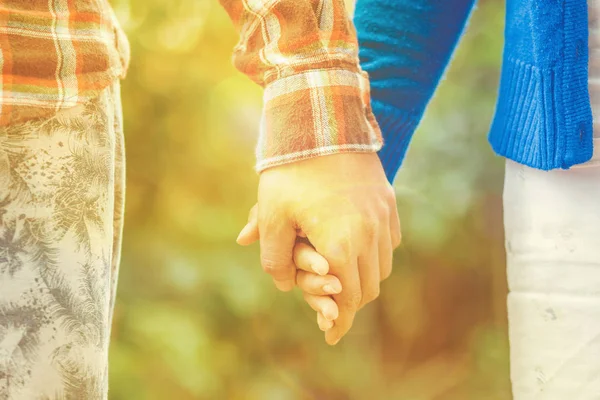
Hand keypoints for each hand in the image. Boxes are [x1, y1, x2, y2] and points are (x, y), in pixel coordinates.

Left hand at [238, 153, 400, 344]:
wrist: (322, 121)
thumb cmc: (291, 169)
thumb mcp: (271, 213)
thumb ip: (274, 256)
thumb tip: (282, 285)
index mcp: (341, 242)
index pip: (345, 297)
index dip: (338, 320)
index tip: (330, 336)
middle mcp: (370, 234)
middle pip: (367, 287)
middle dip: (348, 303)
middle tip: (330, 309)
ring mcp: (383, 216)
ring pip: (382, 267)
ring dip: (362, 279)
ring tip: (341, 280)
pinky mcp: (388, 201)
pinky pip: (390, 242)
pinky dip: (375, 255)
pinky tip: (356, 251)